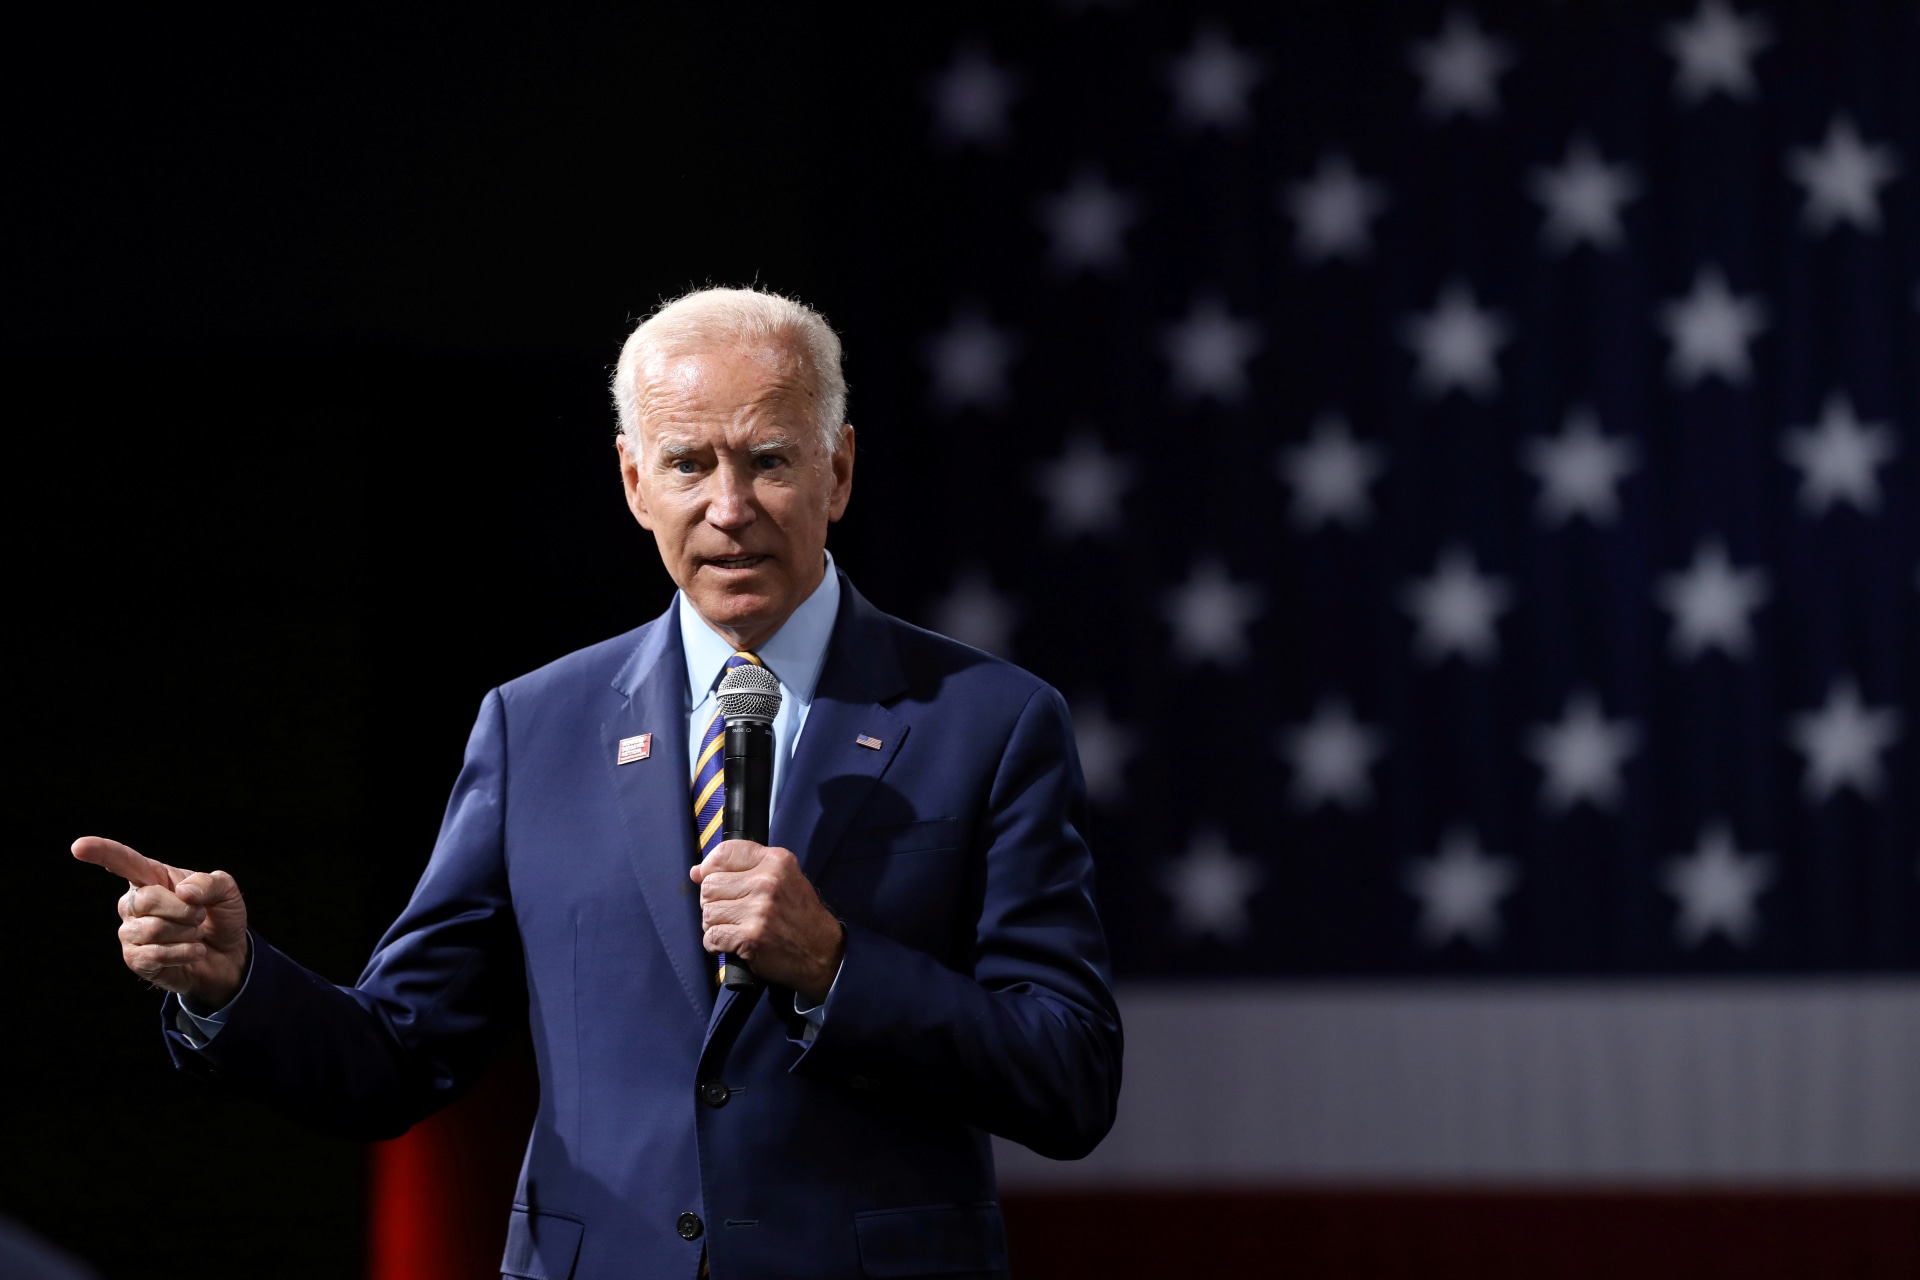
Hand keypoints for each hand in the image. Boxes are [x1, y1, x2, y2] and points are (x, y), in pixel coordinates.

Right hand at [72, 836, 250, 1008]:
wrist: (228, 955)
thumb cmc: (220, 916)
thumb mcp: (227, 892)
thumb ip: (210, 883)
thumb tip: (183, 891)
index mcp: (152, 877)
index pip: (123, 862)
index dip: (102, 852)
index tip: (79, 846)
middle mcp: (134, 902)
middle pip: (148, 899)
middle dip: (185, 909)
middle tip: (200, 915)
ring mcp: (131, 932)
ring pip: (153, 929)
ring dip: (187, 933)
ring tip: (195, 934)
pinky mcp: (135, 959)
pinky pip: (155, 955)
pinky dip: (184, 953)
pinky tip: (194, 951)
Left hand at [690, 840, 843, 1003]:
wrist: (823, 952)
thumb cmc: (801, 916)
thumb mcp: (783, 879)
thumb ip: (743, 870)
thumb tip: (697, 871)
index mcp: (776, 861)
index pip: (724, 853)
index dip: (711, 868)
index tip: (714, 880)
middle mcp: (767, 881)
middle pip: (710, 885)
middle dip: (714, 901)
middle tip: (731, 911)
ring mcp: (758, 910)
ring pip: (708, 912)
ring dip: (715, 924)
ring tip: (734, 927)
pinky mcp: (751, 937)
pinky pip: (711, 937)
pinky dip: (715, 944)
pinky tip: (730, 943)